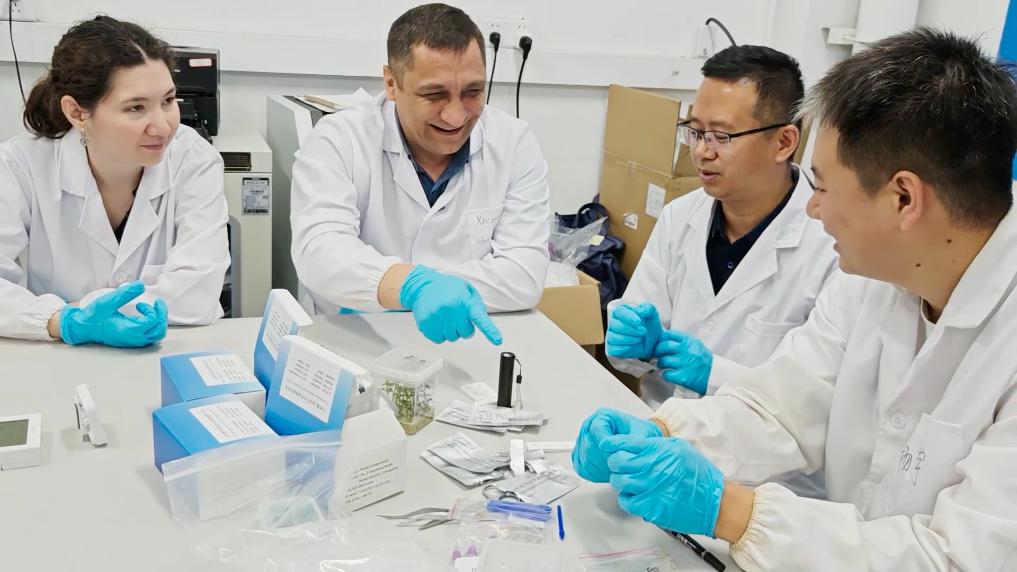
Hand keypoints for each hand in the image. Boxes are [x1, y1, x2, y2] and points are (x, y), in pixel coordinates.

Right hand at [60, 281, 167, 347]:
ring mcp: (132, 341)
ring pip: (155, 336)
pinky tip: (143, 317)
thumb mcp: (108, 301)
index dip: (154, 310)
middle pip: (159, 331)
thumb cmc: (93, 316)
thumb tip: (140, 285)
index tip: (148, 302)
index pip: (153, 322)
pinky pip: (148, 337)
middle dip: (162, 316)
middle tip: (158, 305)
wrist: (81, 327)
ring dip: (157, 322)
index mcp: (129, 330)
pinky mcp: (130, 341)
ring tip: (150, 310)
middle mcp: (133, 338)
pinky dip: (151, 327)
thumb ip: (125, 294)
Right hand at [399, 266, 501, 344]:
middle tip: (455, 317)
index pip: (479, 318)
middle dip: (462, 328)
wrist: (422, 286)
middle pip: (465, 334)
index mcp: (464, 300)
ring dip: (450, 331)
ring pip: (451, 338)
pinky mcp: (426, 324)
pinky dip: (438, 334)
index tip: (497, 340)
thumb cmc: (446, 288)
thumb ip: (476, 304)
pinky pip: (438, 340)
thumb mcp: (466, 289)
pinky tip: (437, 322)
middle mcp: (452, 309)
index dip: (489, 330)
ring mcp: (438, 317)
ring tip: (444, 317)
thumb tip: (481, 320)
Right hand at [572, 408, 661, 482]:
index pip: (596, 430)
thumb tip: (613, 445)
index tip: (617, 454)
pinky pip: (583, 468)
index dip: (606, 445)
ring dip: (601, 469)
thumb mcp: (641, 433)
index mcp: (602, 416)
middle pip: (588, 446)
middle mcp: (590, 426)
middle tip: (620, 464)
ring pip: (585, 459)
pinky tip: (607, 473)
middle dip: (605, 460)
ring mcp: (583, 441)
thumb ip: (629, 439)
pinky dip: (595, 474)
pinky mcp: (582, 455)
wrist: (641, 444)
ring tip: (616, 469)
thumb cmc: (640, 435)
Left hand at [603, 435, 723, 535]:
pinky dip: (627, 499)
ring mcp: (650, 487)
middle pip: (617, 462)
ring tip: (631, 482)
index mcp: (659, 450)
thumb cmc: (699, 476)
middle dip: (616, 463)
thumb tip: (636, 444)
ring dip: (621, 481)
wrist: (714, 502)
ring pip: (619, 481)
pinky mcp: (650, 507)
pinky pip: (626, 501)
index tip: (608, 445)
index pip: (625, 443)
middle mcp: (652, 467)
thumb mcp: (680, 448)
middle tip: (621, 466)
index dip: (612, 444)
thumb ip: (657, 445)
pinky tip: (636, 496)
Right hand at [606, 303, 662, 359]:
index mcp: (621, 311)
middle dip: (630, 329)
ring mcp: (611, 336)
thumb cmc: (650, 325)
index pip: (618, 311)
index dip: (628, 317)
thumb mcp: (652, 314)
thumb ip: (647, 308)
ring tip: (640, 338)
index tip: (639, 322)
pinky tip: (633, 346)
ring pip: (613, 337)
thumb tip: (640, 310)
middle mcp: (613, 323)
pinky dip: (625, 348)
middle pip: (614, 324)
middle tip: (643, 331)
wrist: (653, 342)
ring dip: (629, 339)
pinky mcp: (612, 348)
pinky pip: (614, 349)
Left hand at [654, 330, 712, 395]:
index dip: (662, 338)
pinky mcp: (683, 377)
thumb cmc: (704, 361)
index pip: (670, 334)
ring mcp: (685, 364)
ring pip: (663, 361)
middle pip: (663, 347)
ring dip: (661, 364)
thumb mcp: (696, 346)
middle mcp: (687, 351)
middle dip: (658, 351)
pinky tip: (670, 374)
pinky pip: (667, 374)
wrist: (717, 376)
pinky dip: (666, 375)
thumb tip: (664, 340)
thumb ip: (682, 342)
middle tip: (658, 355)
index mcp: (690, 341)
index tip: (660, 343)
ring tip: (664, 366)